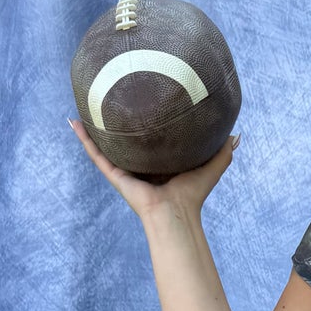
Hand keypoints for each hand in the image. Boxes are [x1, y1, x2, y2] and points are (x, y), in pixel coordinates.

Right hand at [68, 117, 239, 224]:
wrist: (176, 214)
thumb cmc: (193, 195)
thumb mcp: (211, 166)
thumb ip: (223, 151)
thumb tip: (237, 135)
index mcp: (157, 161)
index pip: (149, 137)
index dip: (145, 121)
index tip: (139, 100)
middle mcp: (138, 164)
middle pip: (124, 138)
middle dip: (115, 121)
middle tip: (106, 97)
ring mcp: (124, 168)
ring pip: (104, 143)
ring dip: (92, 127)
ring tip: (83, 105)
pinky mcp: (114, 173)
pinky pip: (95, 153)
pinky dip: (84, 139)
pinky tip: (73, 122)